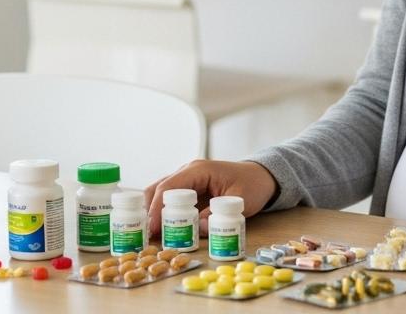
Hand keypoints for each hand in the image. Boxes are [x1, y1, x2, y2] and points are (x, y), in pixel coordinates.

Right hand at [143, 159, 277, 238]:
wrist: (261, 178)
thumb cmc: (252, 185)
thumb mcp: (240, 201)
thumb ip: (218, 214)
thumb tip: (198, 229)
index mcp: (198, 170)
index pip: (169, 187)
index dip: (157, 208)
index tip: (151, 228)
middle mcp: (187, 172)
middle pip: (158, 188)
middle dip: (148, 211)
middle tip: (144, 234)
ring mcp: (186, 180)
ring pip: (159, 194)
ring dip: (152, 213)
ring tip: (147, 235)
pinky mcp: (188, 191)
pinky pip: (169, 201)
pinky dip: (161, 214)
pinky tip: (158, 230)